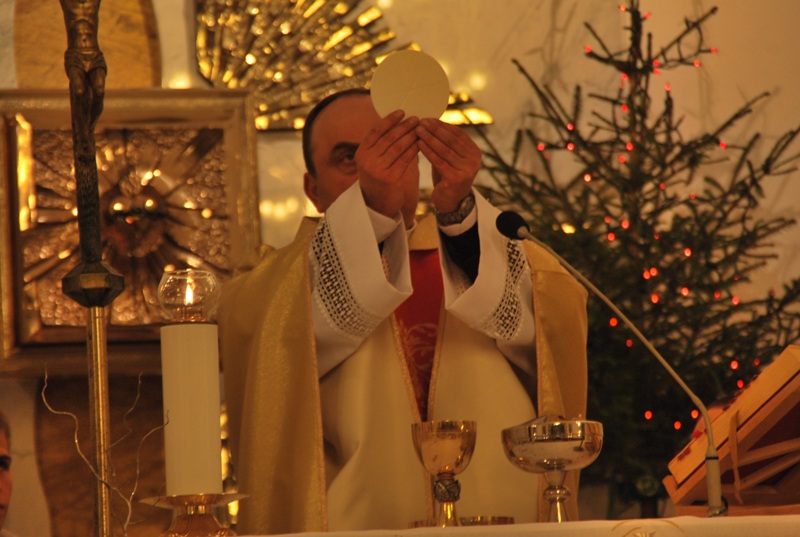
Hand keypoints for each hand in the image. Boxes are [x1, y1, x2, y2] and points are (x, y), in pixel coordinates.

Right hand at [356, 109, 420, 223]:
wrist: (377, 205)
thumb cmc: (379, 179)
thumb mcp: (374, 162)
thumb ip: (381, 146)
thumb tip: (398, 123)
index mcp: (361, 153)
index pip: (375, 131)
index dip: (389, 120)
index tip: (401, 112)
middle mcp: (367, 160)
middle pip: (388, 138)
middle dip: (404, 126)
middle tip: (416, 118)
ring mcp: (377, 170)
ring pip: (398, 147)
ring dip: (411, 136)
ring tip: (421, 128)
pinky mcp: (390, 178)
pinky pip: (405, 159)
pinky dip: (414, 149)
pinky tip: (421, 143)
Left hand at [416, 118, 481, 212]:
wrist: (451, 201)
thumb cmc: (448, 176)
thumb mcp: (450, 158)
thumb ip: (446, 143)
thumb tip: (431, 122)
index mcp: (475, 151)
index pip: (457, 134)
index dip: (442, 125)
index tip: (428, 119)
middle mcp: (474, 160)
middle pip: (451, 140)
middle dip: (434, 130)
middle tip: (421, 122)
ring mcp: (466, 170)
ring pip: (444, 150)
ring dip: (429, 138)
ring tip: (417, 130)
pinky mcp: (456, 178)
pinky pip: (439, 161)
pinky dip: (428, 151)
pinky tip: (418, 144)